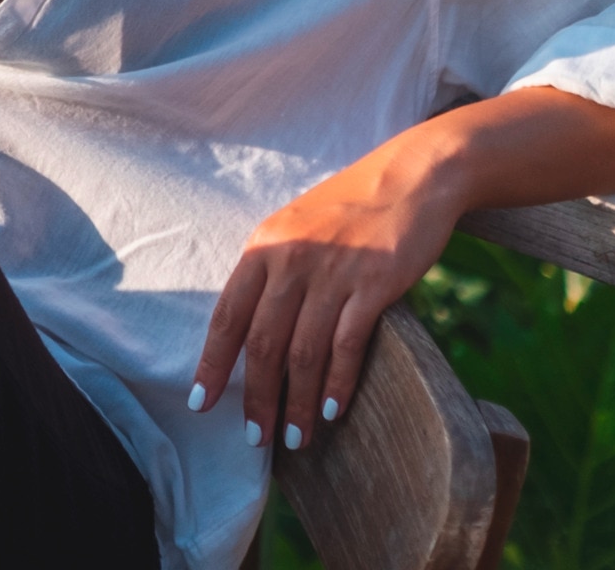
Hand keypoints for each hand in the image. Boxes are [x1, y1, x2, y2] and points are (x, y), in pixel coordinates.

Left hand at [188, 88, 614, 456]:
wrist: (413, 175)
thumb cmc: (352, 209)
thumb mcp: (296, 230)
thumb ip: (273, 273)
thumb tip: (250, 330)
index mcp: (263, 248)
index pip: (226, 315)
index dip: (212, 363)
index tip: (201, 403)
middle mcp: (289, 260)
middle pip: (261, 343)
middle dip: (256, 397)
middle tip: (256, 439)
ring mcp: (332, 271)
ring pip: (302, 352)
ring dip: (296, 403)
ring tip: (295, 439)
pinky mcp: (373, 283)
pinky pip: (346, 344)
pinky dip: (337, 383)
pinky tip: (332, 411)